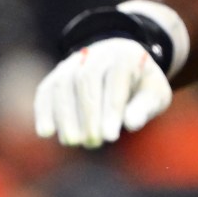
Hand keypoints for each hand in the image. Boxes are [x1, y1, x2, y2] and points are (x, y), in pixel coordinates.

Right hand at [33, 37, 172, 148]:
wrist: (120, 65)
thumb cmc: (140, 86)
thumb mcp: (154, 94)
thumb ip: (145, 107)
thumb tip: (131, 123)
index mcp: (124, 55)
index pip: (115, 80)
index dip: (111, 110)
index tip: (110, 137)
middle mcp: (95, 54)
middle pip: (86, 80)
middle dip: (88, 114)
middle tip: (93, 143)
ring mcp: (72, 63)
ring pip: (62, 85)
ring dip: (64, 116)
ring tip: (72, 142)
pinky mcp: (56, 75)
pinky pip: (45, 91)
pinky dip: (43, 111)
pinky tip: (46, 133)